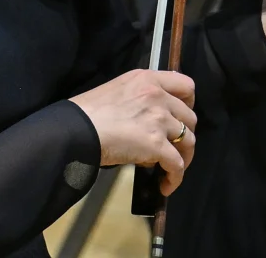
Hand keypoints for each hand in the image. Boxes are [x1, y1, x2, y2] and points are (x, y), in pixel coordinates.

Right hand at [69, 70, 196, 195]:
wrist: (75, 130)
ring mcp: (159, 119)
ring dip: (183, 157)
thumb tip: (148, 119)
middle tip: (174, 146)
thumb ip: (139, 96)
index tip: (180, 116)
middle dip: (185, 134)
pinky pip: (177, 164)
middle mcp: (158, 95)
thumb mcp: (117, 89)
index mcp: (148, 79)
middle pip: (189, 117)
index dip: (188, 103)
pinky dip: (175, 177)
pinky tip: (166, 186)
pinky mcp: (156, 145)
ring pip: (188, 140)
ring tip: (171, 169)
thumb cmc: (87, 112)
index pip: (186, 85)